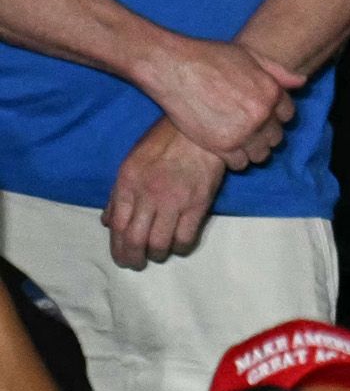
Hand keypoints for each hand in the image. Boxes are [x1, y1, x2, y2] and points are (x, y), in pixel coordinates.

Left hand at [104, 119, 224, 266]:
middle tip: (138, 263)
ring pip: (159, 243)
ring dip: (157, 254)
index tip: (123, 257)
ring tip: (159, 254)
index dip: (118, 249)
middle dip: (134, 258)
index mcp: (128, 184)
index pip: (117, 228)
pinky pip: (186, 236)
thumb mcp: (132, 162)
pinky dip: (180, 247)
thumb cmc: (164, 141)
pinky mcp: (199, 202)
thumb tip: (108, 222)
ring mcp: (174, 200)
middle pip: (135, 240)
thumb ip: (118, 194)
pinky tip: (180, 244)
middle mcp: (148, 195)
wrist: (200, 128)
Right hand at [138, 35, 302, 169]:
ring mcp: (242, 132)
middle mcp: (261, 114)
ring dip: (253, 150)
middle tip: (250, 131)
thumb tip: (302, 82)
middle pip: (276, 137)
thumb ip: (278, 72)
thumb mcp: (252, 57)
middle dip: (266, 134)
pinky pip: (239, 164)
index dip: (277, 116)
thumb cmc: (213, 58)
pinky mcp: (220, 146)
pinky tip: (227, 149)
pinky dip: (236, 160)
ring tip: (241, 143)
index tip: (264, 117)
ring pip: (260, 154)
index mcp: (271, 92)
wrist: (176, 69)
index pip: (288, 115)